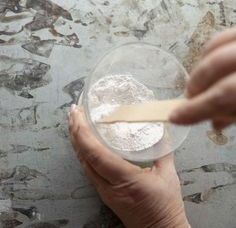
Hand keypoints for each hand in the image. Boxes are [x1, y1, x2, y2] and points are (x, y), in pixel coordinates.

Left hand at [68, 105, 189, 227]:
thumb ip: (164, 150)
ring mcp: (104, 190)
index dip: (83, 133)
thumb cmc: (165, 207)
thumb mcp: (168, 176)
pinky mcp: (104, 192)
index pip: (96, 154)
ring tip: (75, 123)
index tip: (78, 115)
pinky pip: (88, 169)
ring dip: (76, 141)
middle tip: (73, 113)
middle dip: (75, 132)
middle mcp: (109, 186)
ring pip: (83, 163)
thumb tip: (160, 130)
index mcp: (125, 179)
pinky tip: (83, 143)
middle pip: (84, 156)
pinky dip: (82, 152)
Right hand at [170, 27, 235, 128]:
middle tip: (191, 100)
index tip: (175, 117)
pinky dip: (211, 52)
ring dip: (201, 68)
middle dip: (195, 86)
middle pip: (214, 65)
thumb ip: (234, 115)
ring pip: (215, 45)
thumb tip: (214, 123)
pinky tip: (212, 66)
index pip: (223, 94)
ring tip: (201, 85)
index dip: (196, 109)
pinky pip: (224, 36)